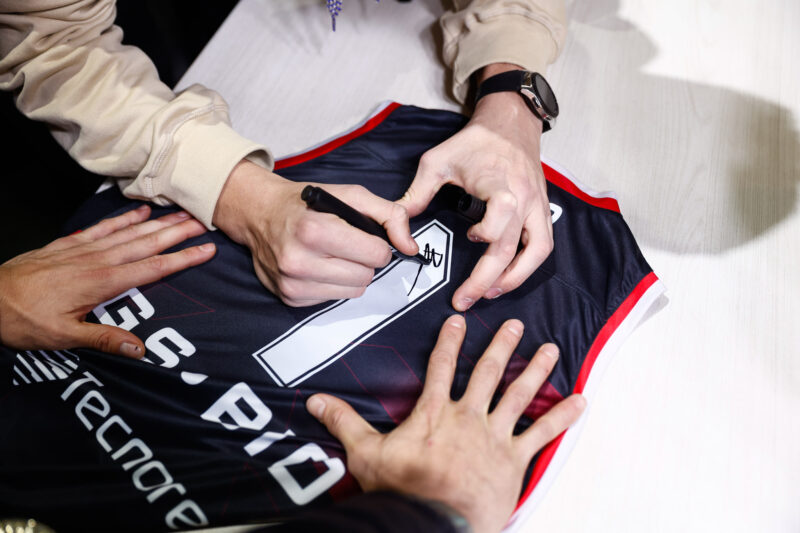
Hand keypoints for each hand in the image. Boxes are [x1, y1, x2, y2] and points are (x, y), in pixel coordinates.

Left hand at [0, 205, 215, 357]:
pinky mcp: (68, 246)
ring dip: (158, 223)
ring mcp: (82, 250)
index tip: (207, 250)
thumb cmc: (22, 319)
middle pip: (147, 243)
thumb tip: (141, 349)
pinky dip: (123, 219)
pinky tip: (140, 212)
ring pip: (129, 233)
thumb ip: (104, 340)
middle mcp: (97, 261)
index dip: (182, 259)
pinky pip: (102, 228)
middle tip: (204, 222)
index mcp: (101, 283)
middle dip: (178, 233)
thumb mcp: (63, 337)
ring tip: (182, 213)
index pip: (152, 269)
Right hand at [213, 160, 418, 306]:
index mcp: (315, 230)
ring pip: (355, 291)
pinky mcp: (290, 298)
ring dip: (352, 273)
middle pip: (367, 275)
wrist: (259, 214)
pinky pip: (335, 298)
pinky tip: (319, 265)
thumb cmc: (307, 203)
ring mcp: (293, 283)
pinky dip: (334, 283)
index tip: (364, 235)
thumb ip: (389, 215)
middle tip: (347, 243)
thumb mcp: (351, 195)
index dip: (377, 244)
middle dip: (365, 259)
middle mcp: (300, 261)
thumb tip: (411, 247)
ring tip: (333, 253)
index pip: (375, 254)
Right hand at [306, 315, 585, 532]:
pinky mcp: (513, 460)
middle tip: (516, 323)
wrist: (434, 523)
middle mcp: (467, 417)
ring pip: (518, 395)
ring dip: (535, 370)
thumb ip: (344, 423)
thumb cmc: (403, 490)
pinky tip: (581, 402)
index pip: (440, 367)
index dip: (449, 341)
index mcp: (434, 412)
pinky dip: (562, 418)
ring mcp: (494, 437)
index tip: (458, 320)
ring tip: (551, 348)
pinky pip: (542, 434)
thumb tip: (315, 401)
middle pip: (487, 373)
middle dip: (502, 346)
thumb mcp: (366, 454)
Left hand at [398, 64, 552, 311]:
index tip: (470, 236)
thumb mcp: (437, 161)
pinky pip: (543, 245)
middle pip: (512, 247)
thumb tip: (398, 223)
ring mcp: (537, 206)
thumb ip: (417, 193)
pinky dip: (528, 265)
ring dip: (515, 277)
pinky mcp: (542, 211)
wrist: (510, 124)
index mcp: (501, 184)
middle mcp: (525, 198)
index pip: (503, 215)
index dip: (487, 233)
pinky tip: (508, 276)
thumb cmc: (474, 143)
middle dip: (487, 278)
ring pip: (536, 252)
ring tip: (490, 293)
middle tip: (464, 299)